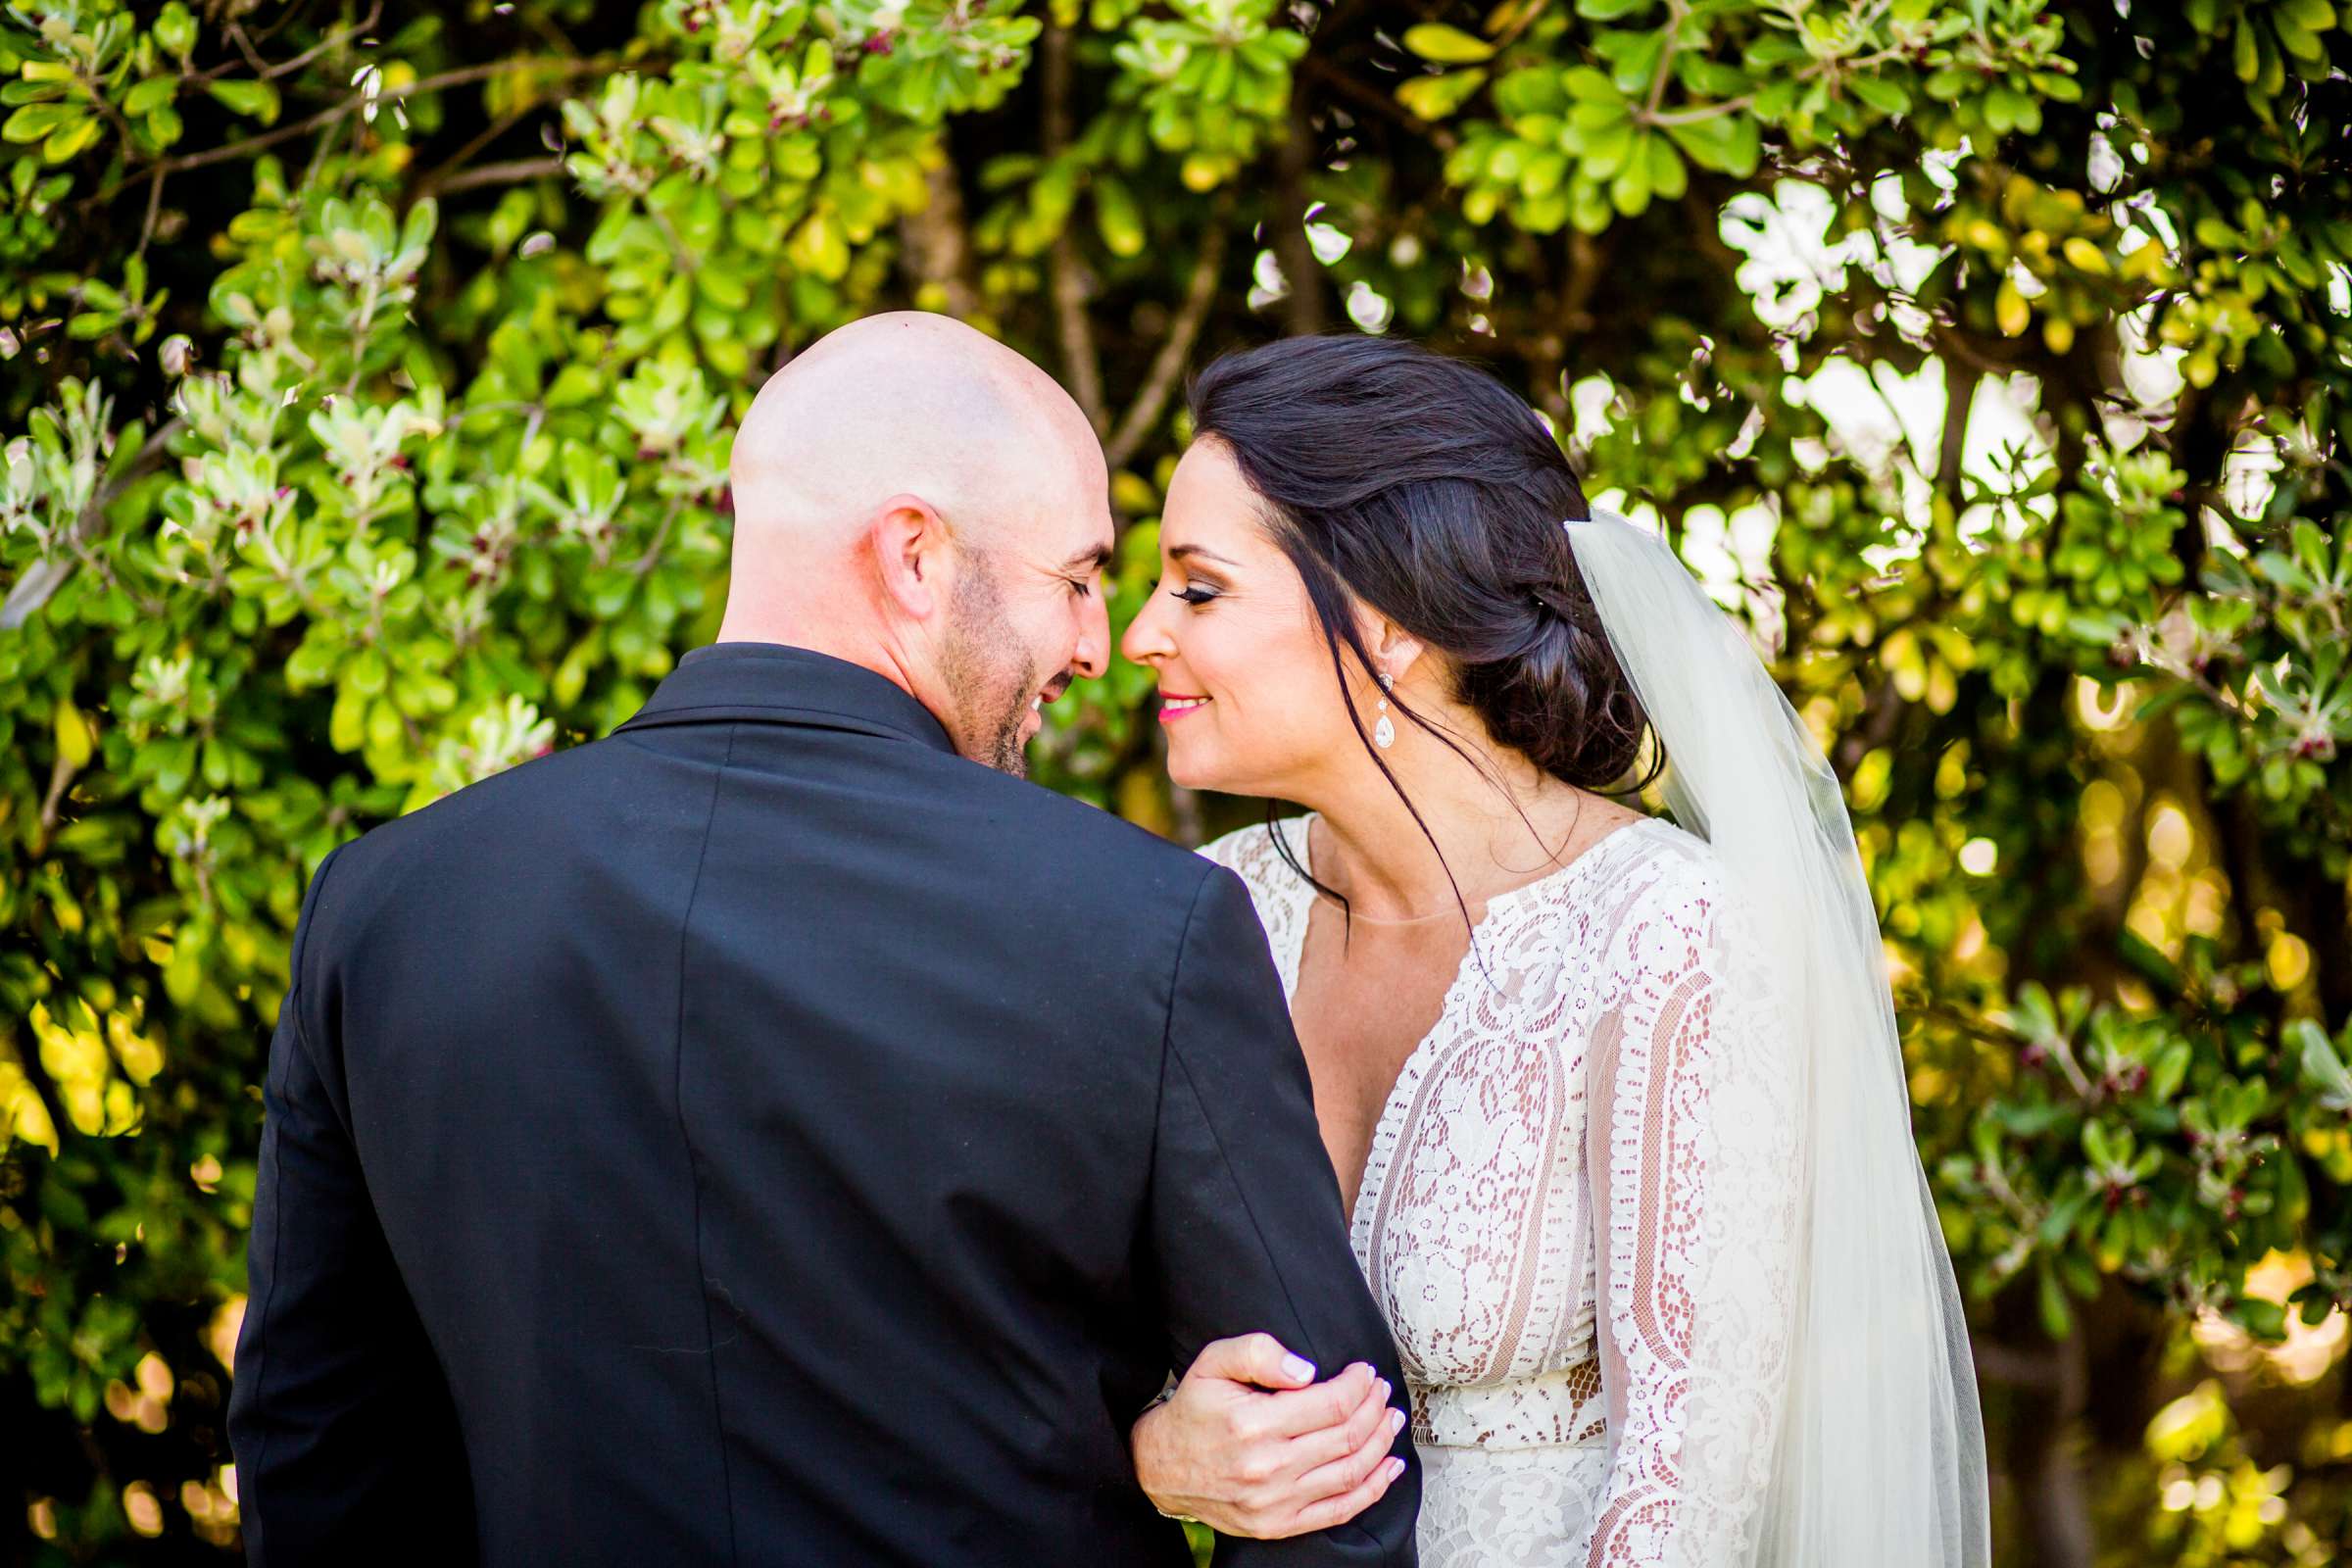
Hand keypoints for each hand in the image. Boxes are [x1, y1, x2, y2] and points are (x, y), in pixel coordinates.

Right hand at [1130, 1333, 1407, 1538]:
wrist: (1160, 1467)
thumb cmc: (1194, 1410)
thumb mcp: (1214, 1362)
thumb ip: (1259, 1352)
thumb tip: (1307, 1370)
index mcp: (1254, 1424)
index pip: (1330, 1403)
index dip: (1358, 1385)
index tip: (1365, 1371)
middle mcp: (1268, 1467)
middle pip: (1347, 1436)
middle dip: (1374, 1408)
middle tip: (1382, 1391)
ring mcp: (1275, 1502)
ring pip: (1350, 1472)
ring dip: (1381, 1444)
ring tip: (1390, 1420)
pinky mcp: (1278, 1525)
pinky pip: (1339, 1510)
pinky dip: (1373, 1489)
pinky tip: (1389, 1468)